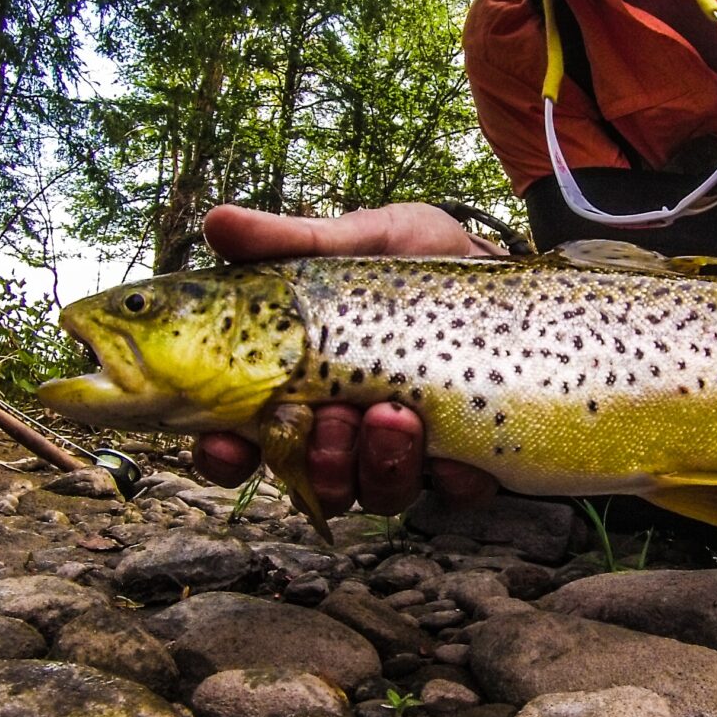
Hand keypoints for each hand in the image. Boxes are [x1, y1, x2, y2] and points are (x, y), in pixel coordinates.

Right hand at [192, 203, 499, 514]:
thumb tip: (219, 221)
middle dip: (321, 460)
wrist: (498, 266)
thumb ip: (290, 241)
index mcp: (299, 389)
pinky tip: (454, 453)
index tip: (226, 441)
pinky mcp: (464, 458)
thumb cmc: (412, 260)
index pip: (240, 444)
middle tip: (335, 416)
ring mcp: (405, 451)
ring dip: (378, 467)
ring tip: (395, 416)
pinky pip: (451, 493)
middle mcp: (345, 430)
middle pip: (313, 482)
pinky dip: (450, 479)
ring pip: (377, 494)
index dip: (223, 456)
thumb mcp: (355, 240)